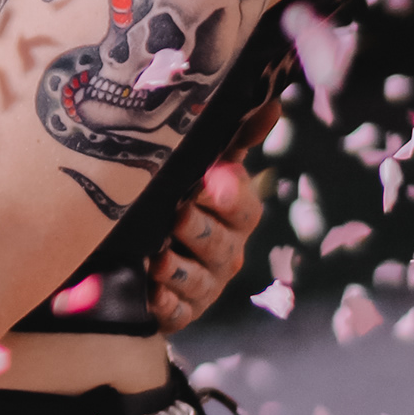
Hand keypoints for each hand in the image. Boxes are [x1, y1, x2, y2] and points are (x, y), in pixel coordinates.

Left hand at [148, 155, 265, 336]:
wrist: (140, 249)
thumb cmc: (180, 196)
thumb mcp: (202, 163)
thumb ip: (234, 137)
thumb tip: (273, 102)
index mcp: (234, 215)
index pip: (242, 206)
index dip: (228, 195)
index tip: (207, 181)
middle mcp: (225, 250)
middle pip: (219, 244)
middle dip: (198, 229)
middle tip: (176, 213)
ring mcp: (205, 284)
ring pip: (198, 280)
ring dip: (178, 268)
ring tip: (156, 257)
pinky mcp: (180, 311)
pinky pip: (177, 312)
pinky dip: (165, 304)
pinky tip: (152, 295)